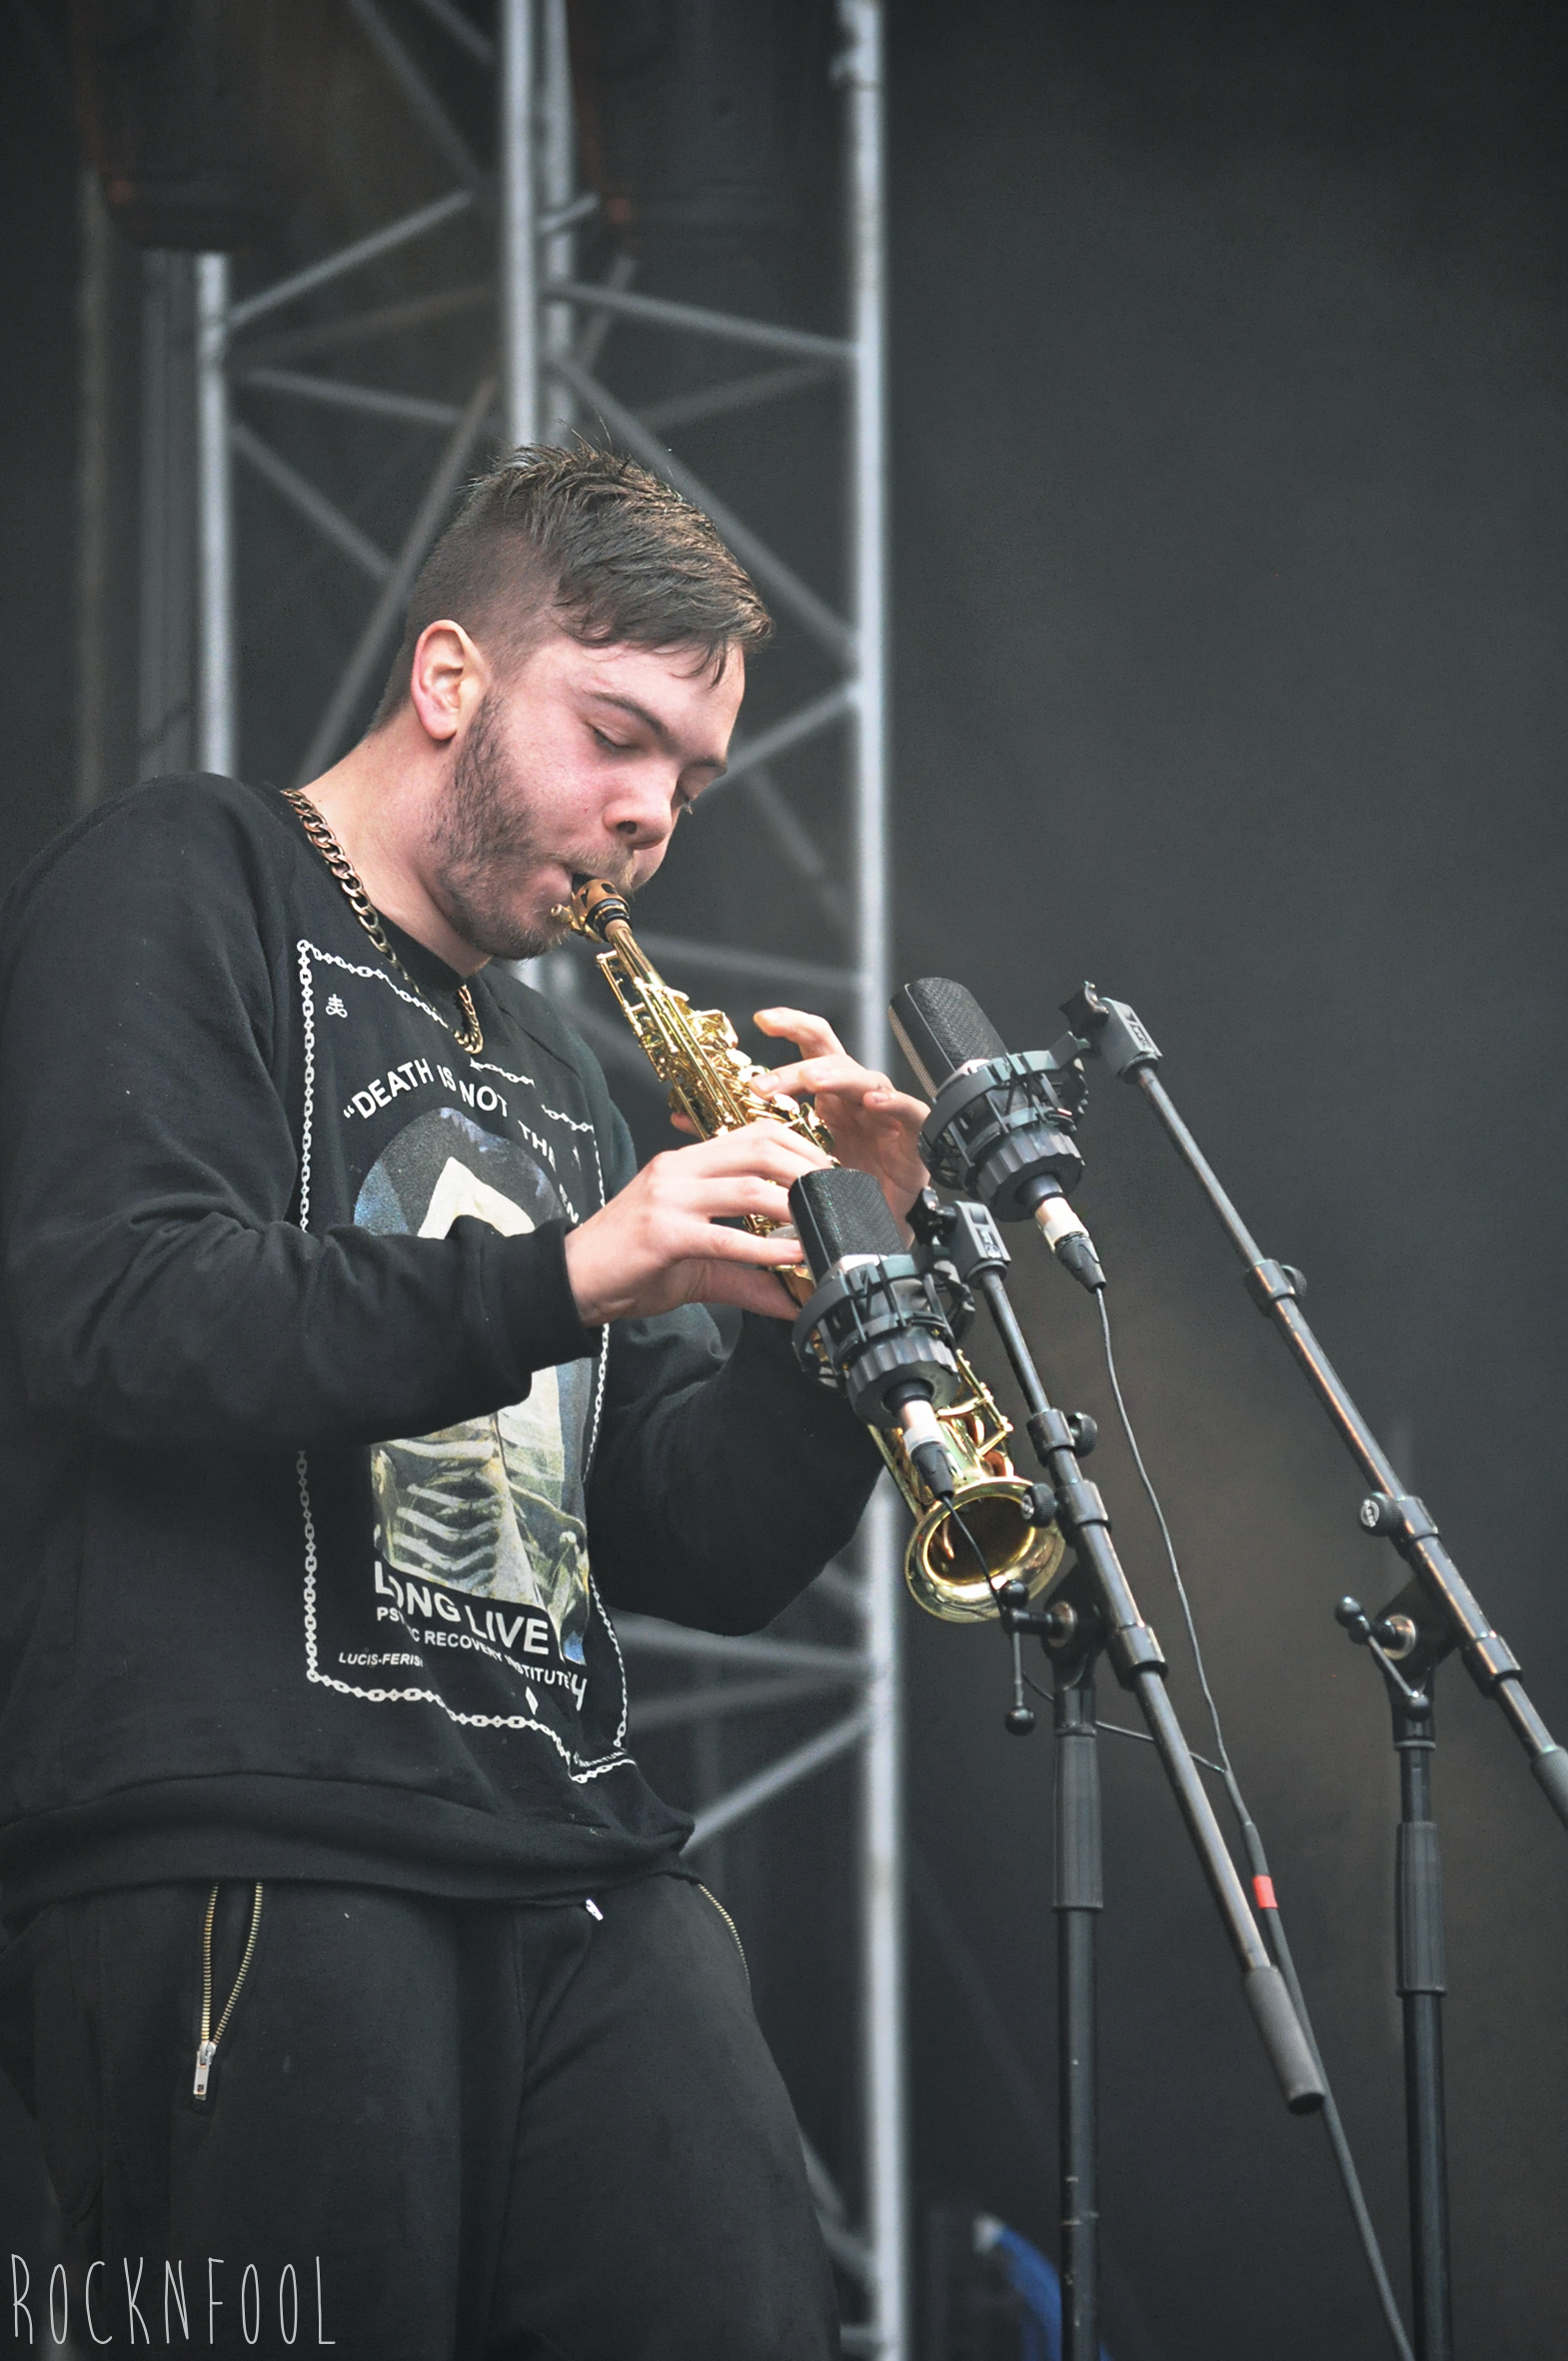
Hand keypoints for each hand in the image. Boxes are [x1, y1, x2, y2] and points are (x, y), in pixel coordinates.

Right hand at [562, 1119, 831, 1325]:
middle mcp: (678, 1171)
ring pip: (747, 1188)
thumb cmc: (630, 1264)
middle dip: (807, 1170)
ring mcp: (669, 1199)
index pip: (752, 1134)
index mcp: (685, 1164)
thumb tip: (794, 1298)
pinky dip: (765, 1248)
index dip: (798, 1147)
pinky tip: (792, 1257)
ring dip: (794, 1207)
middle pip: (758, 1149)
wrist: (571, 1281)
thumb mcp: (698, 1263)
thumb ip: (747, 1274)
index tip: (828, 1174)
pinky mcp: (663, 1234)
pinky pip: (724, 1237)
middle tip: (836, 1198)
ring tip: (823, 1226)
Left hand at [750, 1008, 929, 1225]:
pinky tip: (873, 1102)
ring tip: (811, 1080)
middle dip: (796, 1065)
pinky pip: (908, 1110)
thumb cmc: (841, 1189)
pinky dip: (892, 1103)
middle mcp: (856, 1096)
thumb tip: (692, 1119)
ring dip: (836, 1077)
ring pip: (864, 1079)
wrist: (876, 1226)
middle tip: (764, 1085)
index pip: (812, 1047)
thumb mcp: (793, 1158)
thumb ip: (753, 1134)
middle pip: (833, 1059)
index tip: (763, 1019)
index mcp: (830, 1095)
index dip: (792, 1026)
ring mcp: (886, 1112)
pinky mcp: (912, 1134)